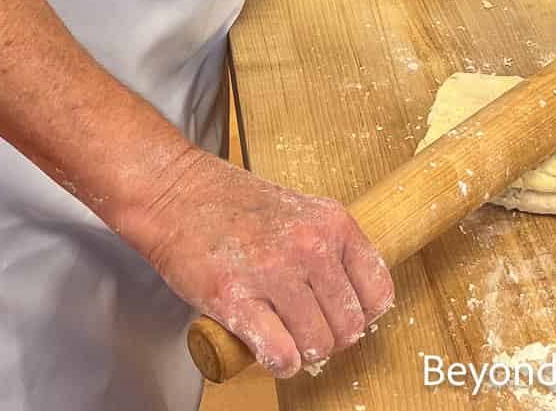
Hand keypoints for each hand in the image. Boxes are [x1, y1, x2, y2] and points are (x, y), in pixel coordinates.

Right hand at [120, 148, 393, 377]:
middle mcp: (310, 245)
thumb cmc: (236, 205)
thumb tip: (355, 307)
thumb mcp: (301, 211)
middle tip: (304, 327)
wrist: (178, 193)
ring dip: (302, 351)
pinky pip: (281, 354)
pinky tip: (269, 349)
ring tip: (282, 332)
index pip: (378, 294)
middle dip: (328, 336)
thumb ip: (330, 251)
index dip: (359, 314)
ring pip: (317, 345)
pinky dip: (279, 363)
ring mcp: (273, 271)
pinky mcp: (236, 298)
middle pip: (349, 328)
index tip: (339, 314)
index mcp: (332, 222)